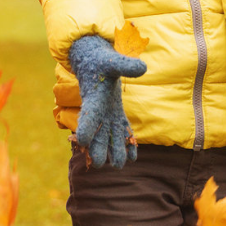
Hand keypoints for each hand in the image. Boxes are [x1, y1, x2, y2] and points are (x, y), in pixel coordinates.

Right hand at [67, 33, 146, 168]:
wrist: (96, 62)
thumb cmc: (101, 61)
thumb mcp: (112, 60)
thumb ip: (125, 65)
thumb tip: (143, 68)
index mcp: (94, 99)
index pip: (88, 115)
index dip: (86, 128)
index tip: (83, 140)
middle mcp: (98, 111)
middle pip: (96, 134)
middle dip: (98, 149)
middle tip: (102, 163)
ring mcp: (107, 115)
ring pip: (108, 137)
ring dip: (112, 151)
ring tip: (120, 165)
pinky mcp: (115, 115)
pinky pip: (120, 132)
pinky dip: (126, 143)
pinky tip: (133, 157)